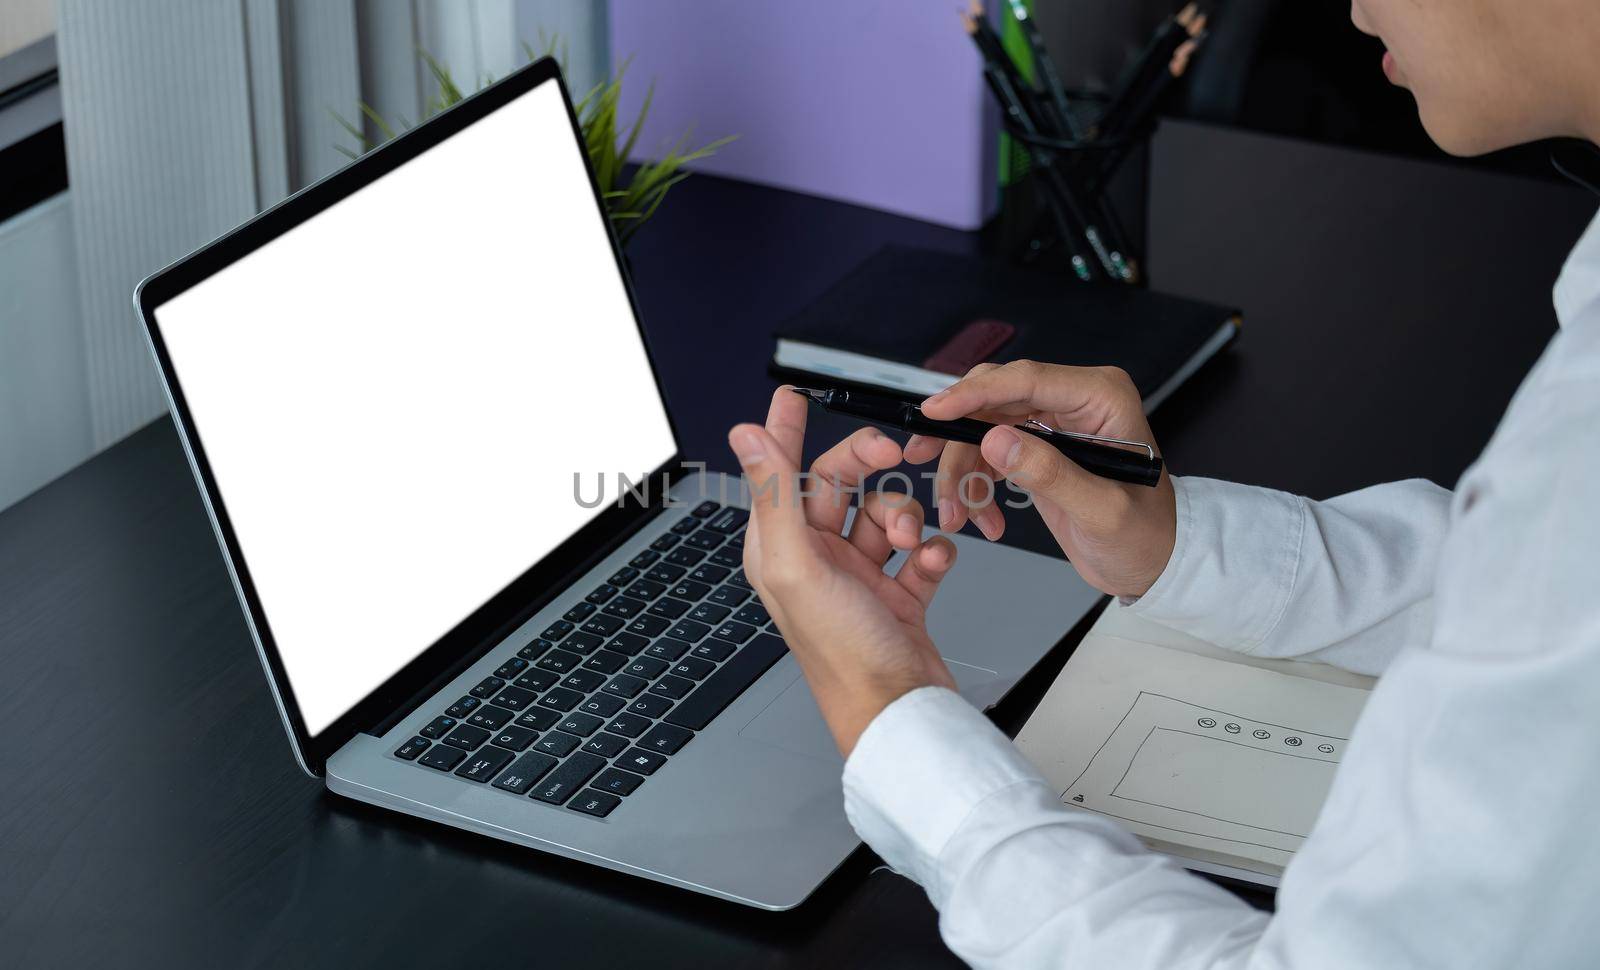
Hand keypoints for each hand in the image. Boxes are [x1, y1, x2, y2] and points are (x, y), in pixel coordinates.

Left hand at [728, 387, 958, 756]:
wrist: (901, 709)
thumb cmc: (843, 654)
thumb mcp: (799, 565)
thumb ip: (774, 495)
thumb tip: (746, 436)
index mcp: (781, 550)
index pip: (781, 475)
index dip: (786, 432)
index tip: (792, 397)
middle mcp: (816, 561)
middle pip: (841, 486)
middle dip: (869, 471)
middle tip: (890, 453)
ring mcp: (859, 577)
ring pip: (886, 514)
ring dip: (905, 517)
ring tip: (908, 542)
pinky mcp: (899, 594)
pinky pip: (920, 549)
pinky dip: (932, 550)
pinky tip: (932, 563)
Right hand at [910, 361, 1176, 597]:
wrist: (1154, 563)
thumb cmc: (1144, 537)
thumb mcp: (1101, 512)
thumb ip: (1050, 474)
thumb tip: (995, 440)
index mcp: (1101, 397)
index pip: (1026, 379)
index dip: (974, 393)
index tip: (933, 413)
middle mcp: (1074, 399)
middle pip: (995, 398)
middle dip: (956, 433)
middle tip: (920, 457)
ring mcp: (1053, 421)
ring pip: (982, 426)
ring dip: (960, 469)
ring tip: (955, 515)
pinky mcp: (1037, 445)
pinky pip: (988, 451)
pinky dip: (975, 483)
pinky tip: (979, 517)